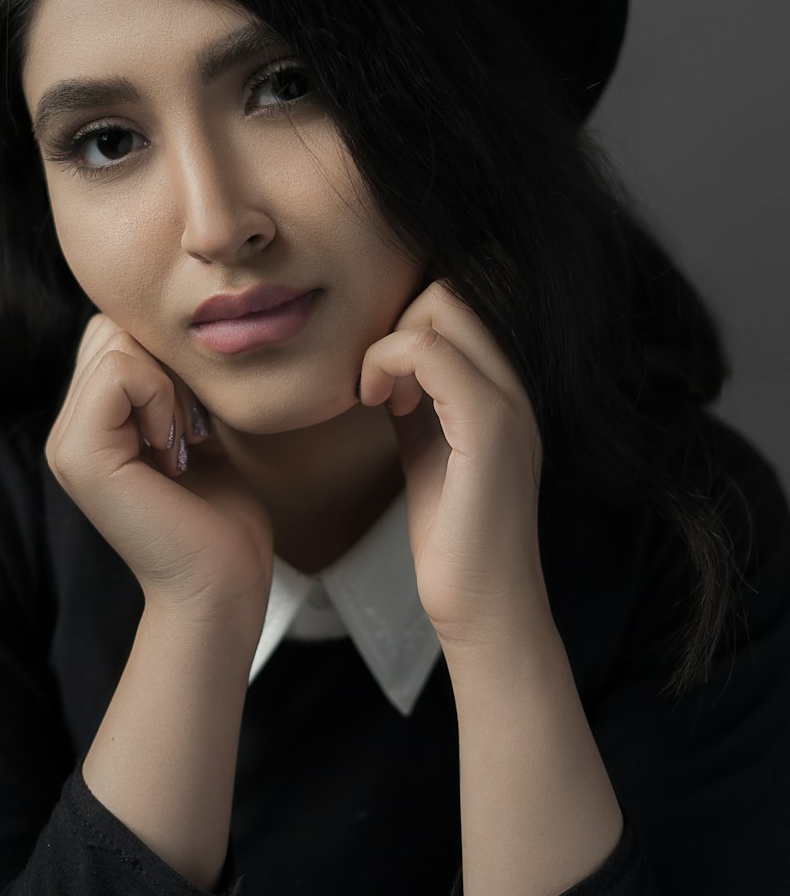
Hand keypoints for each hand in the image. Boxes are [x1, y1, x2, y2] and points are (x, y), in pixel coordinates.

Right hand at [46, 313, 273, 630]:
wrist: (222, 584)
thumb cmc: (220, 513)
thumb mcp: (190, 427)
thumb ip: (164, 382)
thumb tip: (167, 323)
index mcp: (88, 425)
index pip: (112, 333)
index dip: (164, 356)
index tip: (193, 418)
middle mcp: (67, 431)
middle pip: (110, 329)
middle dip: (165, 363)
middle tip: (191, 428)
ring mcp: (66, 444)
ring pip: (113, 342)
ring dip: (168, 381)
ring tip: (183, 438)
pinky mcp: (80, 455)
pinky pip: (118, 372)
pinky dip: (161, 395)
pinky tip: (175, 445)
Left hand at [357, 280, 551, 649]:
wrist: (483, 607)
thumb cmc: (454, 536)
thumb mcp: (428, 444)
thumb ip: (417, 396)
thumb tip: (384, 360)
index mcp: (507, 384)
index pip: (462, 296)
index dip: (408, 318)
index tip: (382, 377)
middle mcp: (518, 382)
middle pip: (452, 287)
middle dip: (397, 320)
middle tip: (377, 383)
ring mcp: (510, 401)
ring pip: (445, 305)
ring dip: (390, 339)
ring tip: (379, 396)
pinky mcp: (490, 427)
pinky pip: (432, 351)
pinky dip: (386, 362)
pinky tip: (378, 404)